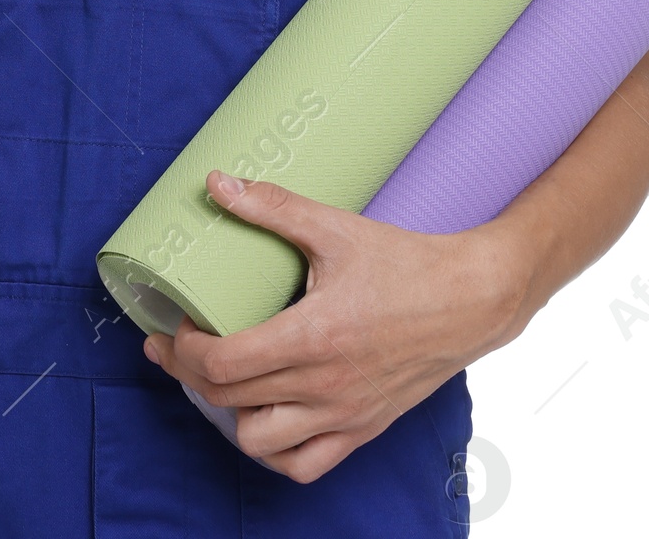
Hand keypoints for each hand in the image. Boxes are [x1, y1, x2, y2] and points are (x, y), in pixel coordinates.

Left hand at [142, 171, 533, 482]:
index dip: (185, 348)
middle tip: (178, 344)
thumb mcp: (335, 227)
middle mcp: (325, 385)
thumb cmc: (406, 262)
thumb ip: (273, 207)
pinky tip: (266, 417)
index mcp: (313, 336)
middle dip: (189, 373)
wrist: (471, 299)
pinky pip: (304, 465)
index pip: (223, 365)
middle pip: (228, 401)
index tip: (177, 323)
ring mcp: (344, 414)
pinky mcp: (363, 429)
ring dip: (230, 415)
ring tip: (222, 381)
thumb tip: (219, 183)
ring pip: (260, 442)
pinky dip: (275, 450)